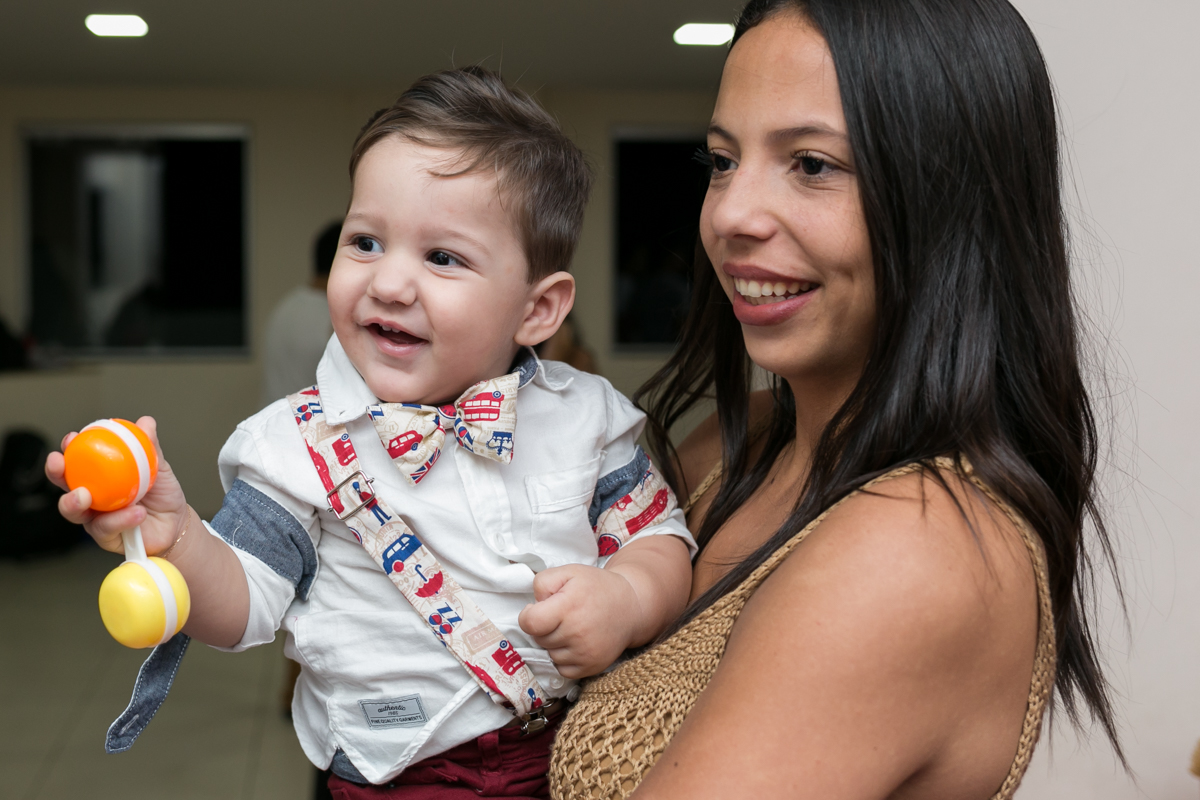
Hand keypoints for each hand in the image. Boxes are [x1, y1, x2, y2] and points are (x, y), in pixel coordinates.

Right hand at [44, 416, 189, 556]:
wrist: (177, 523)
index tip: (72, 438)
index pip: (78, 460)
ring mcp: (95, 517)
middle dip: (56, 473)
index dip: (69, 449)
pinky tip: (137, 513)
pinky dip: (121, 519)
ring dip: (74, 502)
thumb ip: (150, 447)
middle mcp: (93, 496)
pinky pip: (106, 528)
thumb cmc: (162, 495)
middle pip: (65, 485)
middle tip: (59, 464)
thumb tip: (145, 422)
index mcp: (101, 476)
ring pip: (74, 512)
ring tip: (85, 495)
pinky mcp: (105, 537)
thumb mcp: (159, 468)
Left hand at [517, 564, 643, 678]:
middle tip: (560, 616)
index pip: (530, 623)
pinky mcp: (591, 667)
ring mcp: (585, 654)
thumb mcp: (569, 572)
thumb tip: (533, 605)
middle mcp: (577, 633)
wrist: (630, 607)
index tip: (538, 609)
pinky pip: (562, 669)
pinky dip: (563, 658)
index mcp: (569, 607)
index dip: (528, 616)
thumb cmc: (596, 587)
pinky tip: (574, 643)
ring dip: (553, 643)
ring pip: (549, 654)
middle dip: (543, 628)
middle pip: (539, 639)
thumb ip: (543, 582)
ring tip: (570, 628)